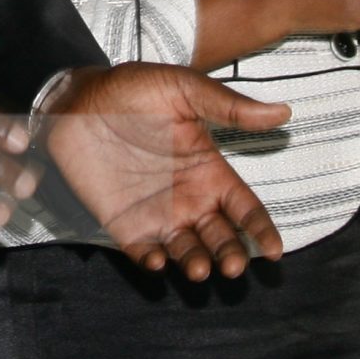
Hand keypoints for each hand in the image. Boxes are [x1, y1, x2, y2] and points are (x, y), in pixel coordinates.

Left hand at [39, 64, 289, 280]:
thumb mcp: (183, 90)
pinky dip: (153, 262)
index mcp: (210, 171)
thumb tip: (283, 113)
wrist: (76, 99)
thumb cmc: (132, 90)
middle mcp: (190, 199)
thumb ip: (228, 106)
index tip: (273, 250)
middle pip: (222, 238)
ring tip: (200, 268)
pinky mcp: (125, 225)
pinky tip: (156, 261)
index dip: (261, 229)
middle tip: (232, 265)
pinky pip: (144, 252)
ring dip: (197, 264)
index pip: (245, 208)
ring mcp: (158, 215)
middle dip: (231, 255)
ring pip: (189, 251)